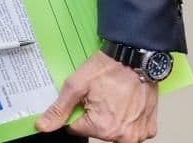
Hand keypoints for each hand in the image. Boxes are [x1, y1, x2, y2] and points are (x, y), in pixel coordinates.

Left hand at [36, 51, 158, 141]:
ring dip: (112, 118)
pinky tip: (127, 102)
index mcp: (102, 128)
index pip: (76, 128)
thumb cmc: (107, 68)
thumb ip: (59, 109)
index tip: (84, 98)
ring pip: (114, 131)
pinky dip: (129, 119)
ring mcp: (139, 134)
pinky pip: (133, 129)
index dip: (77, 111)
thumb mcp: (76, 85)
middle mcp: (123, 136)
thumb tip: (42, 126)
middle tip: (100, 95)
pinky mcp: (150, 127)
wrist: (136, 57)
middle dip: (94, 115)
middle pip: (96, 131)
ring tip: (114, 97)